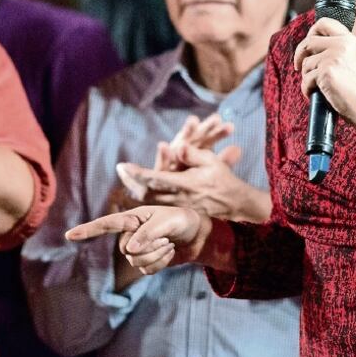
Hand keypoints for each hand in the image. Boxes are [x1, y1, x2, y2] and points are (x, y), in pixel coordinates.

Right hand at [66, 206, 209, 275]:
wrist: (198, 235)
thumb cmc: (182, 220)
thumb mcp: (168, 221)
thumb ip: (147, 233)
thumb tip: (129, 250)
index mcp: (132, 218)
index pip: (105, 224)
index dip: (87, 230)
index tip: (70, 235)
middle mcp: (130, 233)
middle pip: (125, 249)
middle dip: (147, 247)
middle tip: (166, 237)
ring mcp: (137, 249)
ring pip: (135, 262)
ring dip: (156, 255)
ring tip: (169, 243)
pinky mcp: (147, 262)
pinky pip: (146, 270)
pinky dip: (160, 264)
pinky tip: (169, 253)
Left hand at [111, 113, 235, 212]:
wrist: (234, 203)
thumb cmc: (223, 179)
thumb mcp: (211, 162)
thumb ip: (192, 155)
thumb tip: (177, 147)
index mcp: (185, 184)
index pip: (156, 178)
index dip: (138, 173)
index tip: (124, 166)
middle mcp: (178, 197)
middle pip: (147, 192)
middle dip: (132, 181)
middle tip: (120, 170)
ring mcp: (178, 205)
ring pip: (151, 199)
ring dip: (137, 188)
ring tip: (125, 177)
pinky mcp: (180, 208)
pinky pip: (158, 203)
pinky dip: (147, 194)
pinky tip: (139, 188)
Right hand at [154, 113, 233, 170]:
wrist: (169, 188)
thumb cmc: (190, 174)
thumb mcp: (209, 167)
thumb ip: (223, 160)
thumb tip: (238, 149)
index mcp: (198, 146)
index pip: (210, 137)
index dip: (219, 132)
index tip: (231, 126)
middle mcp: (185, 145)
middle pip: (196, 134)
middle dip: (205, 126)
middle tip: (215, 118)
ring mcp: (173, 153)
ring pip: (181, 142)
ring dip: (186, 131)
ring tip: (193, 121)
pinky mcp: (162, 165)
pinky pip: (163, 159)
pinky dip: (163, 153)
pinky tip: (163, 145)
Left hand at [293, 17, 355, 141]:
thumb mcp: (353, 61)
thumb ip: (337, 51)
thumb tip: (310, 50)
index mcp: (350, 40)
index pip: (324, 23)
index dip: (311, 32)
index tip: (308, 47)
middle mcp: (342, 45)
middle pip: (308, 42)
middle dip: (299, 55)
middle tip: (298, 67)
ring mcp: (333, 57)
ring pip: (306, 64)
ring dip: (307, 78)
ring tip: (319, 88)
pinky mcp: (326, 72)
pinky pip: (306, 80)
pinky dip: (308, 90)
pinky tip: (318, 95)